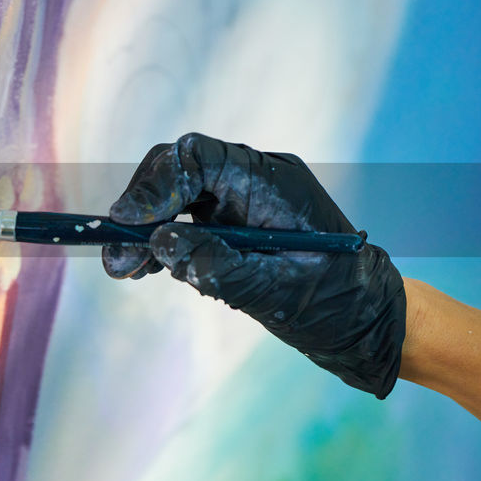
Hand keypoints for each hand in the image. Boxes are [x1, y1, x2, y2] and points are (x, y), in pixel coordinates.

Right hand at [104, 133, 405, 397]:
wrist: (366, 322)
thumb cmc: (336, 304)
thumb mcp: (275, 292)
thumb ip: (217, 266)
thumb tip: (156, 243)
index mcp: (271, 182)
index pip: (199, 158)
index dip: (156, 184)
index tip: (127, 221)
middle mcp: (253, 182)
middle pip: (178, 170)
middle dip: (141, 207)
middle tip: (114, 252)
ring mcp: (241, 203)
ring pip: (175, 197)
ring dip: (143, 230)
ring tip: (121, 269)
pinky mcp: (231, 227)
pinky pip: (185, 222)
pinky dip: (160, 243)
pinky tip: (144, 268)